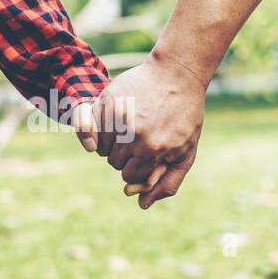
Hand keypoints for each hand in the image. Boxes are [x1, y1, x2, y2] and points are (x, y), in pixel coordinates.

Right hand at [85, 51, 206, 208]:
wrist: (178, 74)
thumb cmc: (185, 116)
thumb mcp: (185, 153)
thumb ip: (167, 183)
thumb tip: (141, 204)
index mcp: (153, 150)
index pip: (129, 176)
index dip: (139, 167)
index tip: (150, 153)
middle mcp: (133, 134)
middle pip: (114, 162)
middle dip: (127, 155)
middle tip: (143, 135)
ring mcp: (118, 116)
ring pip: (101, 148)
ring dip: (112, 142)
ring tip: (131, 126)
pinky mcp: (106, 101)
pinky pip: (91, 128)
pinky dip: (99, 128)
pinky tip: (114, 121)